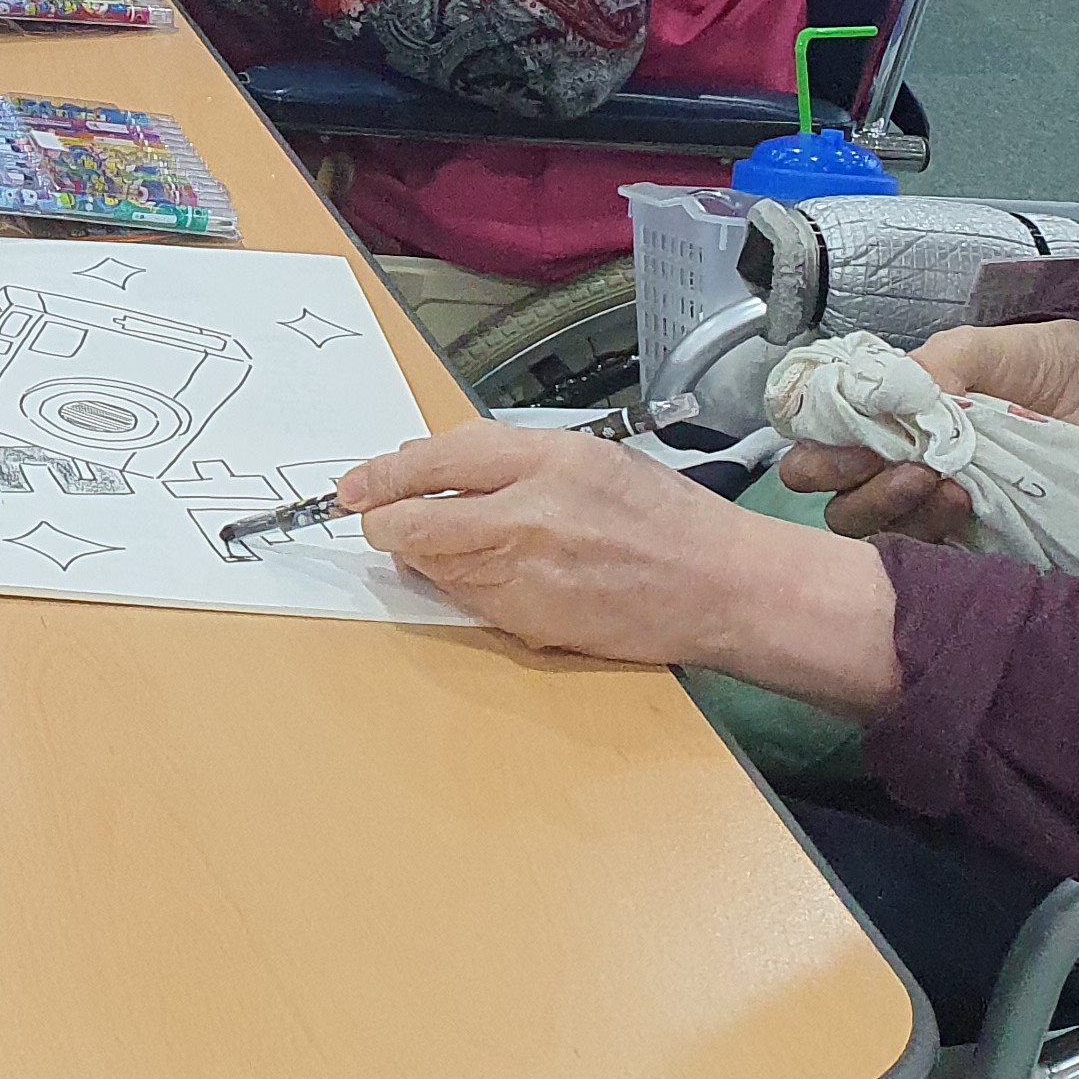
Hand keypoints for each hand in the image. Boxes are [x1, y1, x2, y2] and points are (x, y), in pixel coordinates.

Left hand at [339, 420, 900, 713]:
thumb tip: (426, 465)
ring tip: (431, 542)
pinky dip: (455, 584)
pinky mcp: (532, 620)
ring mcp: (529, 573)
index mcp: (549, 460)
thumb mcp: (590, 457)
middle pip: (416, 520)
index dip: (384, 474)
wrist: (723, 586)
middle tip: (374, 519)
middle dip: (383, 522)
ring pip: (433, 564)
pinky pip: (466, 599)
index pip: (437, 459)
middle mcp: (531, 514)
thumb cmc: (663, 518)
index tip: (354, 485)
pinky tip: (476, 571)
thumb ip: (507, 458)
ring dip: (418, 555)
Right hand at [776, 319, 1078, 542]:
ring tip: (949, 484)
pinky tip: (968, 507)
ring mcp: (936, 510)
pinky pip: (933, 558)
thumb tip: (887, 410)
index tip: (858, 446)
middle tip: (909, 469)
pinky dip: (937, 536)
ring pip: (878, 536)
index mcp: (883, 423)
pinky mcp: (978, 541)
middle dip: (860, 491)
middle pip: (837, 506)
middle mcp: (897, 470)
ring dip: (901, 512)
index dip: (819, 456)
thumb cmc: (1045, 364)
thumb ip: (928, 369)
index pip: (816, 451)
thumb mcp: (978, 349)